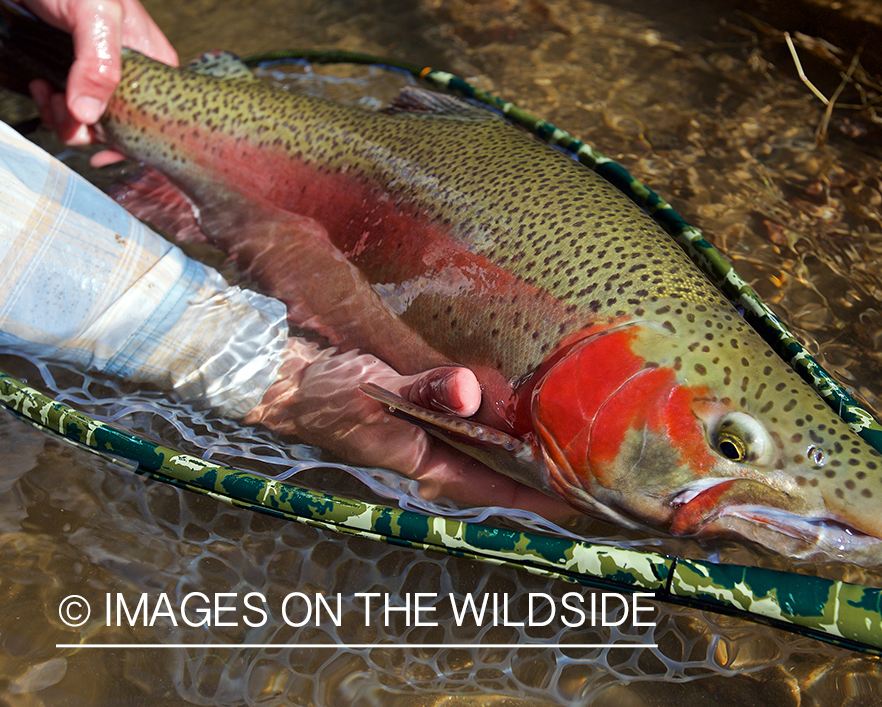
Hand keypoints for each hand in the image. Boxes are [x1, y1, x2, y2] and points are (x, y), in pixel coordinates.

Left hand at [0, 0, 177, 146]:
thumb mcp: (93, 12)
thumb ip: (98, 64)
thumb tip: (90, 115)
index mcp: (156, 65)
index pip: (155, 120)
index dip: (128, 138)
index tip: (96, 134)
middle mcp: (135, 77)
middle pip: (121, 129)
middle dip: (87, 128)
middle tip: (62, 104)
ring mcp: (104, 79)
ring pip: (92, 124)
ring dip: (63, 118)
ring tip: (47, 91)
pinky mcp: (76, 78)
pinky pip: (70, 111)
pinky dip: (52, 108)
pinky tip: (42, 85)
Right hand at [247, 339, 576, 519]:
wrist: (285, 381)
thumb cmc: (325, 391)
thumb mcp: (372, 387)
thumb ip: (421, 390)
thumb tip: (468, 392)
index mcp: (424, 464)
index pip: (495, 491)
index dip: (541, 497)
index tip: (584, 498)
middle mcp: (433, 459)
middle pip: (500, 475)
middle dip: (545, 475)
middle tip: (596, 465)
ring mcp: (429, 440)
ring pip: (490, 453)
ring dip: (528, 450)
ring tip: (576, 439)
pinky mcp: (424, 418)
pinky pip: (474, 429)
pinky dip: (504, 423)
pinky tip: (528, 408)